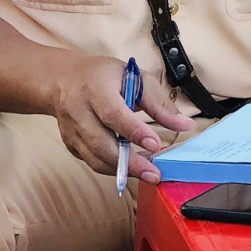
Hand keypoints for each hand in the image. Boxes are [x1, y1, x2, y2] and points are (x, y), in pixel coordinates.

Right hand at [50, 55, 193, 183]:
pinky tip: (132, 166)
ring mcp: (71, 130)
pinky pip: (91, 161)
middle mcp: (78, 110)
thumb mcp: (135, 78)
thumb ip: (159, 103)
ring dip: (122, 169)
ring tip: (148, 174)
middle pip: (101, 142)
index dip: (134, 131)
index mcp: (95, 88)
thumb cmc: (106, 76)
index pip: (113, 113)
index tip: (155, 145)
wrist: (64, 80)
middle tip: (154, 173)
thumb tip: (185, 125)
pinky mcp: (70, 144)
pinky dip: (112, 168)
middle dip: (129, 162)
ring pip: (94, 157)